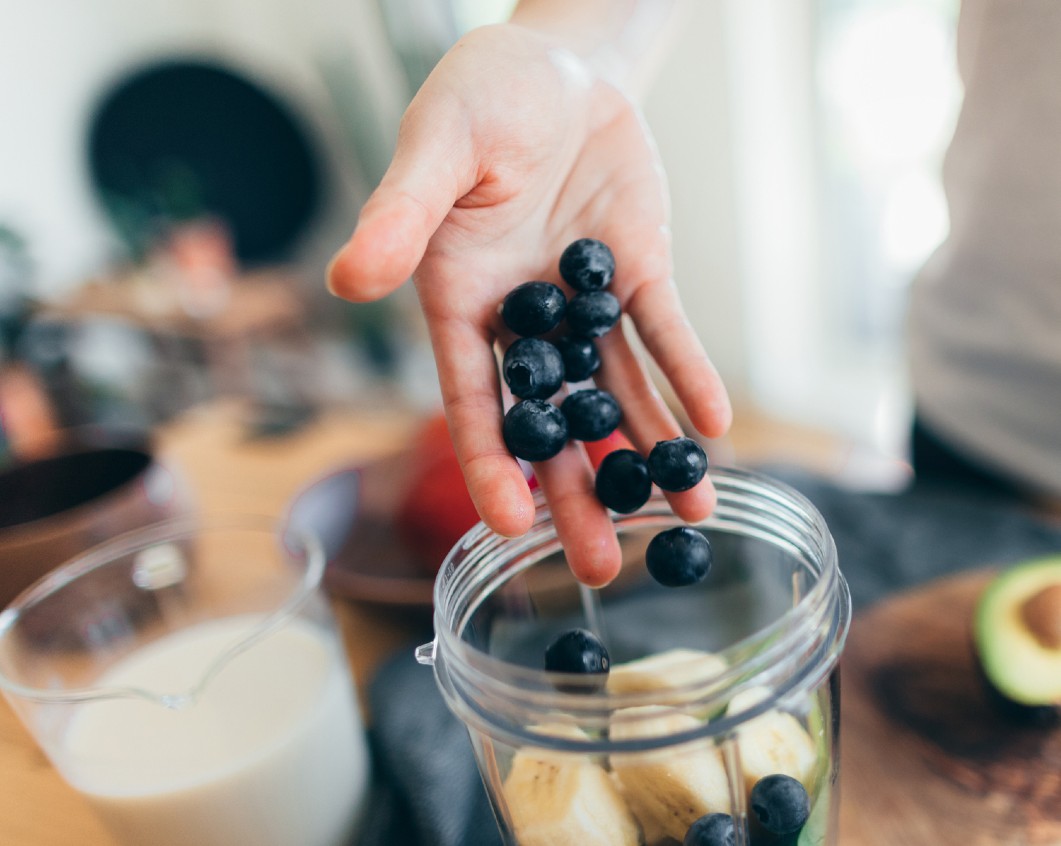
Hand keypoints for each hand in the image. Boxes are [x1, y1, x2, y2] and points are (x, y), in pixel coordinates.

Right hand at [326, 25, 730, 586]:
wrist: (558, 64)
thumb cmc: (479, 97)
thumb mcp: (436, 148)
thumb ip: (401, 214)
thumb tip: (348, 279)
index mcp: (459, 302)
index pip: (474, 401)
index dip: (492, 464)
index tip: (512, 528)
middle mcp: (522, 321)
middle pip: (552, 423)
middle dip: (580, 493)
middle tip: (606, 566)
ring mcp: (584, 305)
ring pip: (617, 394)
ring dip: (649, 453)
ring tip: (689, 516)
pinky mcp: (639, 276)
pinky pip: (665, 336)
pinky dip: (688, 378)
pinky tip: (713, 429)